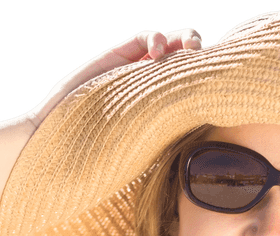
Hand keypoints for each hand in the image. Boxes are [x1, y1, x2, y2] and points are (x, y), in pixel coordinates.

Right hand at [26, 28, 202, 130]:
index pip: (194, 87)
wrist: (60, 139)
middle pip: (187, 63)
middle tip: (204, 59)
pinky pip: (144, 38)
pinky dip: (156, 38)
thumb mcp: (146, 144)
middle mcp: (154, 88)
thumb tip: (206, 144)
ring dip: (184, 40)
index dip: (208, 80)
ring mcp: (137, 71)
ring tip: (189, 49)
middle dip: (200, 55)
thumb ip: (169, 134)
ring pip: (170, 44)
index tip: (218, 84)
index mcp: (166, 109)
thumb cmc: (102, 153)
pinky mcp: (118, 57)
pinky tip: (156, 52)